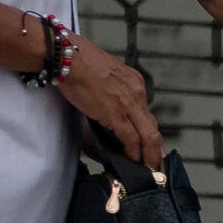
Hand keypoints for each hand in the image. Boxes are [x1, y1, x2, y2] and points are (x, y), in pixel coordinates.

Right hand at [60, 34, 161, 166]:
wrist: (66, 55)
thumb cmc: (77, 61)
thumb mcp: (105, 73)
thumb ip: (111, 90)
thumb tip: (106, 109)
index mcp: (134, 82)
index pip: (146, 112)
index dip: (149, 130)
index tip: (152, 144)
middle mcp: (136, 92)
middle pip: (153, 125)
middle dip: (156, 148)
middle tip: (156, 162)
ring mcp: (128, 103)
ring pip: (148, 134)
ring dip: (149, 154)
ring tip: (148, 166)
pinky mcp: (115, 113)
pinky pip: (131, 137)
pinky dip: (134, 151)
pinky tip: (133, 159)